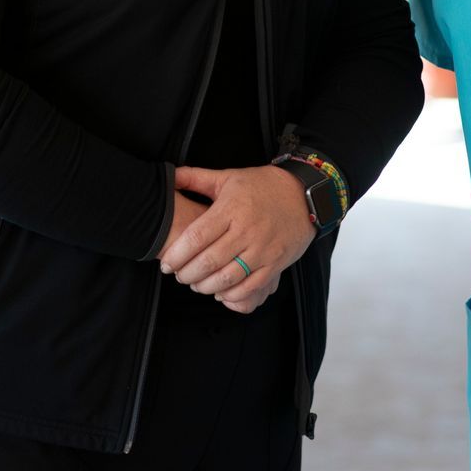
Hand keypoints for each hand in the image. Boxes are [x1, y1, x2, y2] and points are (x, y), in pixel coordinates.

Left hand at [158, 164, 313, 313]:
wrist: (303, 194)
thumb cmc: (263, 186)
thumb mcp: (228, 177)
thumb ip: (196, 178)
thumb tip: (170, 176)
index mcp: (231, 208)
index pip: (197, 236)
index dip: (177, 254)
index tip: (166, 263)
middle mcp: (246, 230)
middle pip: (208, 261)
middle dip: (187, 274)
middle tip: (178, 275)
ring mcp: (262, 249)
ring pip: (227, 277)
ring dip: (205, 286)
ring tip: (195, 284)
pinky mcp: (275, 263)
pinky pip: (250, 287)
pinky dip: (231, 294)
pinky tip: (220, 291)